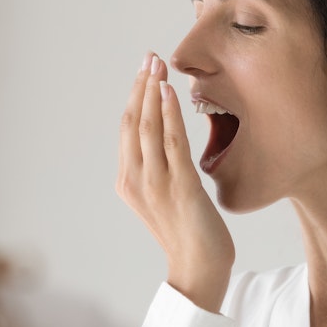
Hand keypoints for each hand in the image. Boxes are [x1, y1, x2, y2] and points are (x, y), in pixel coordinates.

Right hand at [117, 52, 233, 312]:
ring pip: (149, 127)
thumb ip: (158, 168)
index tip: (143, 71)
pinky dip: (169, 114)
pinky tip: (170, 92)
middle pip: (134, 122)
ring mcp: (156, 183)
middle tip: (148, 57)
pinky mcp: (181, 187)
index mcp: (128, 181)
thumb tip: (164, 137)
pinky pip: (172, 142)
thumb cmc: (187, 234)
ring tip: (158, 66)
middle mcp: (136, 179)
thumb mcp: (164, 196)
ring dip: (153, 92)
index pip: (128, 128)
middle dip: (141, 86)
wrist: (199, 270)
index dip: (135, 96)